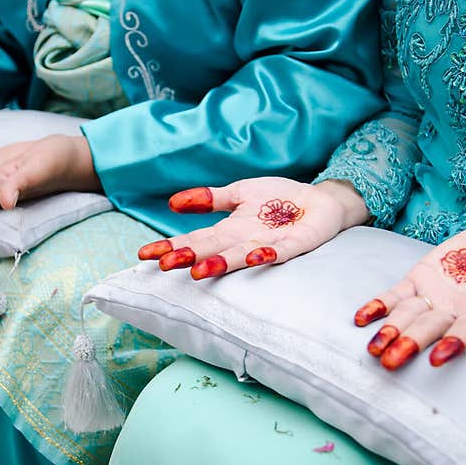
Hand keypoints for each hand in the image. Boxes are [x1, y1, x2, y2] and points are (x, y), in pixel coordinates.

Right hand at [137, 178, 370, 278]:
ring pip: (240, 256)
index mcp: (228, 230)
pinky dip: (267, 255)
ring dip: (221, 264)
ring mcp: (268, 245)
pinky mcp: (294, 245)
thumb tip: (173, 203)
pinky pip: (280, 252)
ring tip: (200, 272)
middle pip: (212, 250)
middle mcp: (244, 241)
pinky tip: (257, 257)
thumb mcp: (239, 192)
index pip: (194, 239)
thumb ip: (209, 198)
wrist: (319, 202)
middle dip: (189, 258)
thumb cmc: (278, 200)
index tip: (145, 255)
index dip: (171, 246)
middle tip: (166, 267)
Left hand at [353, 227, 465, 369]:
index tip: (437, 359)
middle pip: (428, 329)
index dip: (453, 343)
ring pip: (407, 317)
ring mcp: (432, 297)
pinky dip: (378, 306)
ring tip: (374, 349)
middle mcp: (453, 310)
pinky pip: (394, 296)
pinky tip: (361, 318)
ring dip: (389, 332)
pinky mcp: (416, 280)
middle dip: (409, 345)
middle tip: (389, 363)